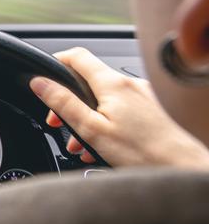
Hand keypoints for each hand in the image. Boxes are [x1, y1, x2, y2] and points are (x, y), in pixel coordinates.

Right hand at [29, 47, 208, 168]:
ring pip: (104, 98)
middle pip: (88, 81)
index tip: (43, 77)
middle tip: (57, 123)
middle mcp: (130, 84)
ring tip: (82, 144)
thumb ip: (63, 103)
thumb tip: (40, 83)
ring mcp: (144, 95)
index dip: (55, 62)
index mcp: (112, 84)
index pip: (76, 56)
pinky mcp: (153, 109)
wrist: (183, 167)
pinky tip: (103, 146)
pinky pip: (121, 108)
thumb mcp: (91, 129)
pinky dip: (106, 122)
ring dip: (87, 117)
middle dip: (68, 101)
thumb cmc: (143, 153)